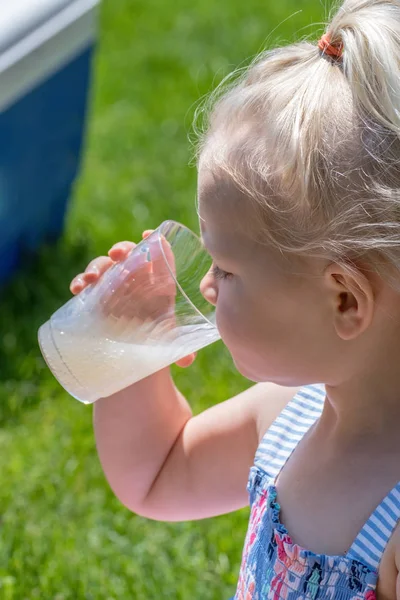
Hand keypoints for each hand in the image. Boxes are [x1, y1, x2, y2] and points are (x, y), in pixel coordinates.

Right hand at [69, 230, 195, 367]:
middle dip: (122, 249)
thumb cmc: (158, 336)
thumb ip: (179, 348)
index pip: (159, 254)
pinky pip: (87, 283)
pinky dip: (80, 281)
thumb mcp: (168, 339)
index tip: (149, 235)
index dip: (156, 241)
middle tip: (118, 255)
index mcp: (159, 282)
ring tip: (92, 279)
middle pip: (129, 254)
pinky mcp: (97, 295)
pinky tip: (77, 288)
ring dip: (97, 266)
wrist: (136, 348)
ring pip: (105, 265)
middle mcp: (136, 278)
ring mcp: (115, 284)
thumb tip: (187, 360)